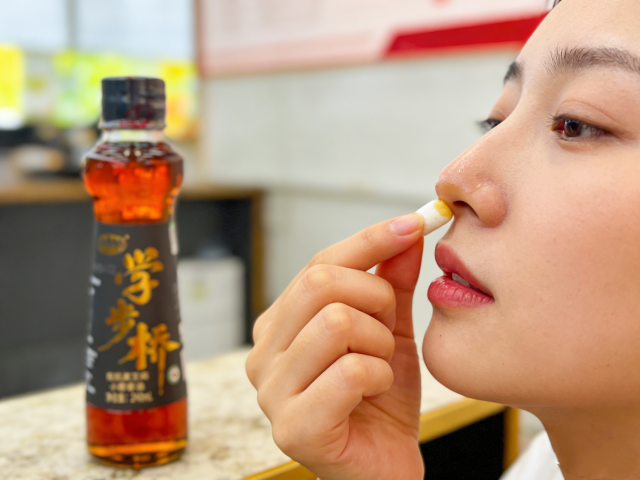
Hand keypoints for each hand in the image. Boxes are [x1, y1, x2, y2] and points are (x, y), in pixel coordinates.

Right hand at [246, 213, 425, 479]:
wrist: (386, 466)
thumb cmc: (382, 399)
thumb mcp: (390, 330)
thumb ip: (393, 281)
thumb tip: (406, 231)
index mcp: (279, 325)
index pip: (318, 263)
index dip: (369, 240)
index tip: (413, 224)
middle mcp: (264, 354)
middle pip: (320, 284)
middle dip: (374, 297)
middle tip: (389, 326)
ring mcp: (272, 393)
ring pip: (336, 322)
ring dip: (378, 342)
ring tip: (380, 366)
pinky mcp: (293, 429)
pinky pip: (350, 371)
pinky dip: (379, 376)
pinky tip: (376, 393)